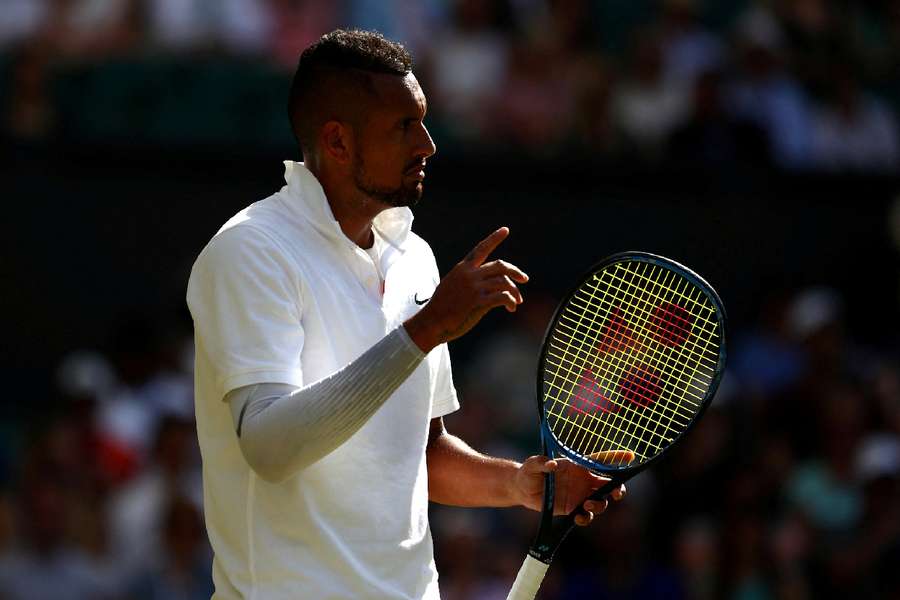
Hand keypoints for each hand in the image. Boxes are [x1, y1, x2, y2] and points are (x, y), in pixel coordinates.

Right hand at [404, 227, 527, 352]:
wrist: (431, 321)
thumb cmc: (442, 306)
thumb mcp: (452, 285)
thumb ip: (469, 279)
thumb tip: (487, 283)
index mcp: (463, 268)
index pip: (481, 249)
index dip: (494, 238)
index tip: (505, 230)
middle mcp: (469, 274)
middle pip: (500, 265)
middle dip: (515, 271)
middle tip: (524, 279)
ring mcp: (474, 287)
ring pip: (504, 282)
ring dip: (514, 292)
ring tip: (516, 302)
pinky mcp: (477, 302)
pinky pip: (502, 297)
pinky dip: (510, 301)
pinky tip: (510, 308)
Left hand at [514, 452, 632, 525]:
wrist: (522, 490)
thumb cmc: (529, 471)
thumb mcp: (532, 465)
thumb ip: (541, 463)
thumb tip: (551, 464)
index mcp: (578, 465)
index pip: (601, 460)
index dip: (617, 458)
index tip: (630, 457)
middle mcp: (583, 480)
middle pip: (609, 484)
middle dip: (618, 489)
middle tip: (617, 494)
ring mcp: (580, 495)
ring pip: (601, 501)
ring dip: (600, 504)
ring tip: (587, 504)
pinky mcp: (573, 509)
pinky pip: (587, 515)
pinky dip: (586, 518)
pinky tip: (578, 518)